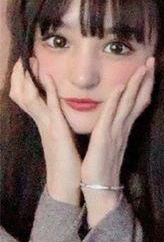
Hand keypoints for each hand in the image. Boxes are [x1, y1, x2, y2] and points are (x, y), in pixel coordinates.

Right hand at [9, 59, 81, 204]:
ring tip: (29, 61)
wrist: (66, 183)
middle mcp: (42, 122)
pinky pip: (50, 107)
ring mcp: (47, 125)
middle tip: (21, 58)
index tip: (24, 63)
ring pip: (31, 98)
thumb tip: (57, 112)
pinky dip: (48, 91)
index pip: (27, 97)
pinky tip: (48, 77)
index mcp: (44, 122)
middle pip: (21, 94)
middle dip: (19, 76)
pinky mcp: (57, 130)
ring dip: (29, 79)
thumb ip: (58, 124)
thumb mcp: (61, 137)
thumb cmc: (67, 161)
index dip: (23, 81)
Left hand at [81, 57, 154, 225]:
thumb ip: (115, 131)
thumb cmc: (103, 168)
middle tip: (152, 60)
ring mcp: (116, 132)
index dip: (144, 85)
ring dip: (136, 84)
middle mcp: (123, 128)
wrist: (101, 190)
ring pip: (128, 103)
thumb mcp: (111, 145)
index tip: (149, 69)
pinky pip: (111, 115)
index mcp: (124, 129)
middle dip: (145, 79)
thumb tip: (118, 119)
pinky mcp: (104, 137)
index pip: (138, 102)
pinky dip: (117, 100)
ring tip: (143, 67)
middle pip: (138, 99)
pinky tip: (122, 87)